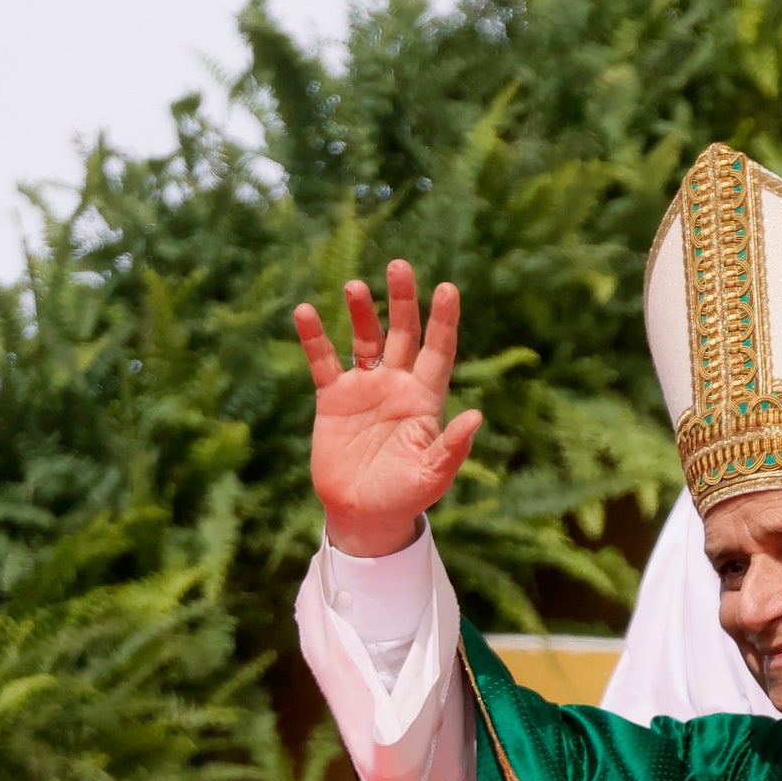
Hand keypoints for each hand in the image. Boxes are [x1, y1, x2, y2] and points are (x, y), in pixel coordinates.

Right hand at [296, 261, 482, 557]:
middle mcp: (397, 385)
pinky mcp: (332, 398)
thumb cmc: (404, 497)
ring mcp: (364, 388)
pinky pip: (322, 361)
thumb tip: (476, 416)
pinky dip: (314, 338)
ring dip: (361, 311)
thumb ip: (452, 447)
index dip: (443, 321)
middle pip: (403, 332)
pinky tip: (305, 312)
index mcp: (426, 399)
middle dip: (402, 300)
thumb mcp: (432, 476)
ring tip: (354, 286)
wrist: (363, 515)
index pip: (438, 350)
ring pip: (364, 338)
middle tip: (399, 266)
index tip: (448, 288)